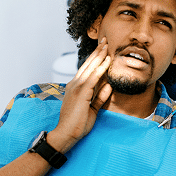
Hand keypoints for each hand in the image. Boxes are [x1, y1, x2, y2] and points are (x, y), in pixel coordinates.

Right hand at [48, 38, 112, 152]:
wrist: (66, 134)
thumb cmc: (78, 124)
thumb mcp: (92, 108)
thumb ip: (100, 97)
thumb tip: (108, 86)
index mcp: (75, 87)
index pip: (87, 69)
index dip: (95, 58)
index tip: (103, 49)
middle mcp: (74, 84)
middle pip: (88, 64)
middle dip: (97, 52)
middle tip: (106, 41)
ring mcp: (76, 88)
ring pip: (90, 68)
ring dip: (99, 56)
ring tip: (107, 45)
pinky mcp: (81, 93)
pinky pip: (93, 78)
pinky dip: (100, 68)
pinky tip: (106, 61)